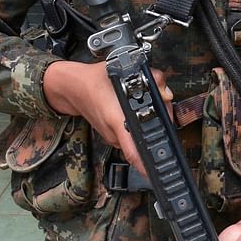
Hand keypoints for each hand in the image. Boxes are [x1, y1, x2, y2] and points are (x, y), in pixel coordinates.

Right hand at [41, 59, 172, 177]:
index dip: (149, 165)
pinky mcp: (111, 137)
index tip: (162, 169)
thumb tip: (167, 93)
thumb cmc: (97, 80)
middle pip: (144, 144)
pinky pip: (131, 137)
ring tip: (154, 109)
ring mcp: (112, 138)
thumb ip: (152, 78)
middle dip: (160, 130)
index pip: (135, 152)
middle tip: (165, 111)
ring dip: (150, 128)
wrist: (73, 87)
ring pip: (138, 140)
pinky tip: (141, 113)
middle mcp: (115, 135)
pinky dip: (139, 127)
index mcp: (118, 121)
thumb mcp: (126, 71)